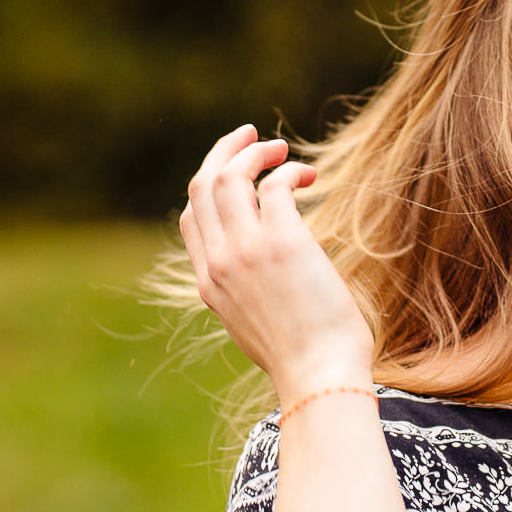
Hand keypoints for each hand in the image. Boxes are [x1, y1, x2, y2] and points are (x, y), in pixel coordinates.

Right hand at [180, 125, 374, 401]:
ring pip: (230, 176)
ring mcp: (246, 251)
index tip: (238, 173)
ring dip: (255, 153)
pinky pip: (273, 185)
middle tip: (252, 136)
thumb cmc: (304, 359)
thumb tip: (263, 282)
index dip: (211, 188)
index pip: (192, 219)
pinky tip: (308, 177)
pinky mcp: (282, 242)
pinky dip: (289, 171)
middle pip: (202, 186)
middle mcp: (219, 263)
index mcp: (209, 284)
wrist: (319, 375)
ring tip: (283, 151)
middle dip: (224, 152)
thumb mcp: (257, 328)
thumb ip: (248, 296)